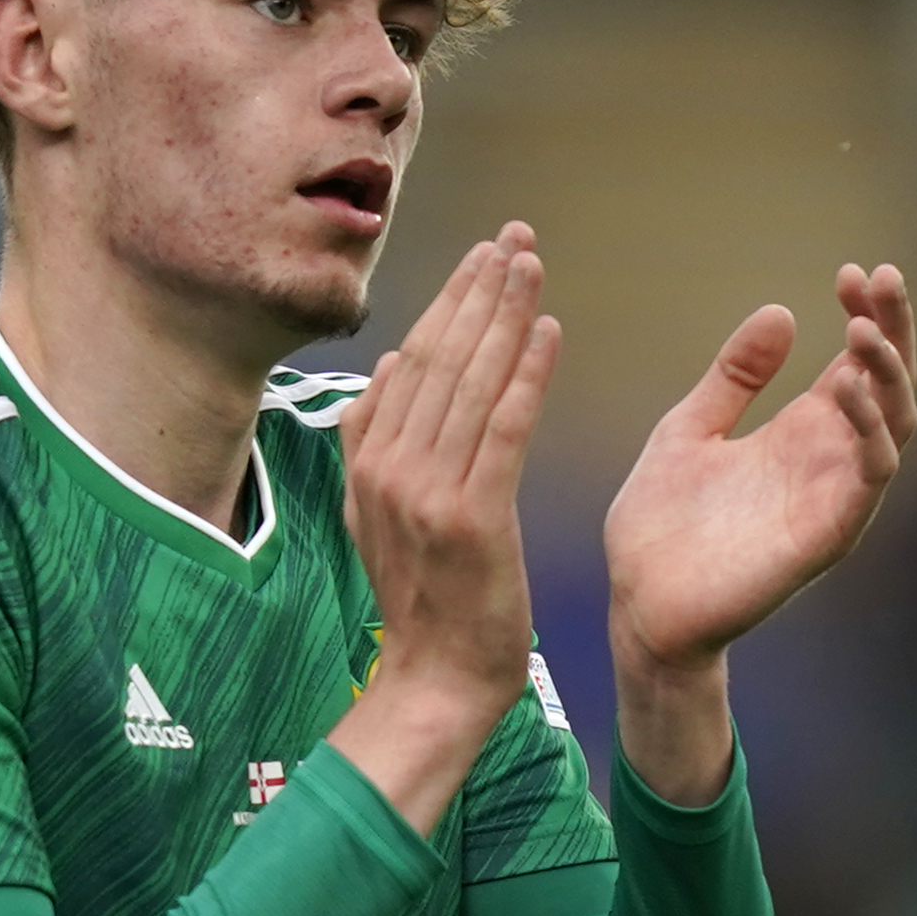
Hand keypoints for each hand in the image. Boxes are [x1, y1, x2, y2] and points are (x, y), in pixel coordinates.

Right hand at [328, 225, 557, 835]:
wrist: (435, 680)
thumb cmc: (425, 601)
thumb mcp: (380, 516)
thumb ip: (376, 440)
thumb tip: (395, 361)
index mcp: (370, 459)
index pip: (416, 359)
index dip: (452, 300)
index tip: (484, 254)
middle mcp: (391, 467)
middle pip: (442, 357)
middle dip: (479, 289)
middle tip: (514, 236)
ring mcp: (427, 492)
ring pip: (471, 383)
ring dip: (504, 314)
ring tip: (530, 262)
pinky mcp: (472, 518)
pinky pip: (503, 430)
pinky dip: (525, 375)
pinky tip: (546, 330)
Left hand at [605, 263, 916, 683]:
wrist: (639, 603)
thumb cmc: (662, 526)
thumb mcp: (690, 428)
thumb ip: (734, 376)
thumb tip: (781, 310)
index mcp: (800, 433)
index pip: (858, 364)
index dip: (866, 315)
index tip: (850, 272)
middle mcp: (828, 461)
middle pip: (890, 384)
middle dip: (894, 329)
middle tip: (882, 276)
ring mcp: (833, 496)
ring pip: (896, 424)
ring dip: (888, 372)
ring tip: (863, 327)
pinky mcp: (829, 533)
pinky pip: (871, 473)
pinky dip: (871, 428)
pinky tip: (848, 387)